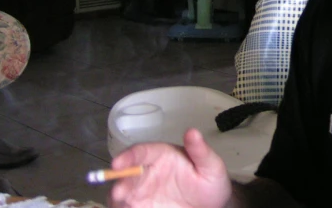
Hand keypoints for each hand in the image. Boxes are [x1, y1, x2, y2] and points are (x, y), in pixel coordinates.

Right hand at [109, 128, 231, 207]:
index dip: (128, 156)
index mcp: (160, 155)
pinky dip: (124, 207)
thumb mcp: (211, 165)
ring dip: (118, 198)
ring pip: (123, 193)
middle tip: (119, 193)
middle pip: (127, 174)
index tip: (118, 163)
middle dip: (120, 182)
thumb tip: (192, 131)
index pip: (141, 152)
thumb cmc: (211, 181)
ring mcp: (144, 192)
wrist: (213, 207)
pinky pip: (128, 207)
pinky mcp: (143, 207)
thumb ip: (200, 151)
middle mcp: (148, 172)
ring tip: (121, 202)